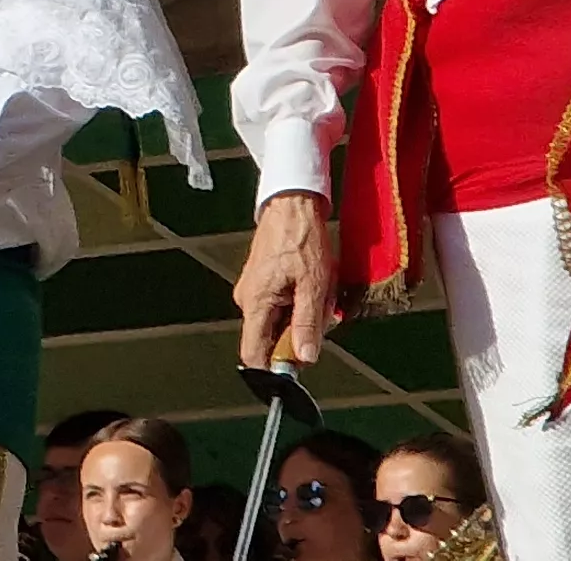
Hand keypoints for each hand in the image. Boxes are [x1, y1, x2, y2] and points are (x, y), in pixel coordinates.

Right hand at [235, 189, 336, 365]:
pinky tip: (312, 285)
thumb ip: (308, 324)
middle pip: (272, 338)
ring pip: (280, 322)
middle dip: (301, 333)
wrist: (293, 205)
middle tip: (322, 310)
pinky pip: (281, 306)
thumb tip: (305, 356)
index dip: (277, 366)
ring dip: (304, 316)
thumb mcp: (314, 285)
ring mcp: (253, 291)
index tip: (301, 360)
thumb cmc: (301, 238)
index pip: (254, 353)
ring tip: (319, 291)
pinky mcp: (262, 283)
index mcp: (256, 303)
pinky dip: (300, 302)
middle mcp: (248, 300)